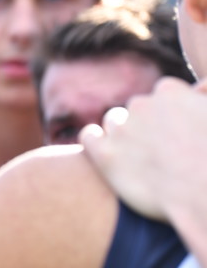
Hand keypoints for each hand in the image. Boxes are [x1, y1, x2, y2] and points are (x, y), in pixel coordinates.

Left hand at [80, 76, 206, 220]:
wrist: (205, 196)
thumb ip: (204, 96)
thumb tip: (200, 88)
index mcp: (171, 92)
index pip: (164, 93)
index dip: (171, 113)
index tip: (178, 129)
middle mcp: (142, 105)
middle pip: (138, 107)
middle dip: (148, 124)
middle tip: (162, 149)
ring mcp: (122, 129)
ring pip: (114, 122)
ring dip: (123, 134)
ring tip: (138, 156)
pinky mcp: (106, 155)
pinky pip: (88, 137)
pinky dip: (93, 140)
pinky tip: (101, 148)